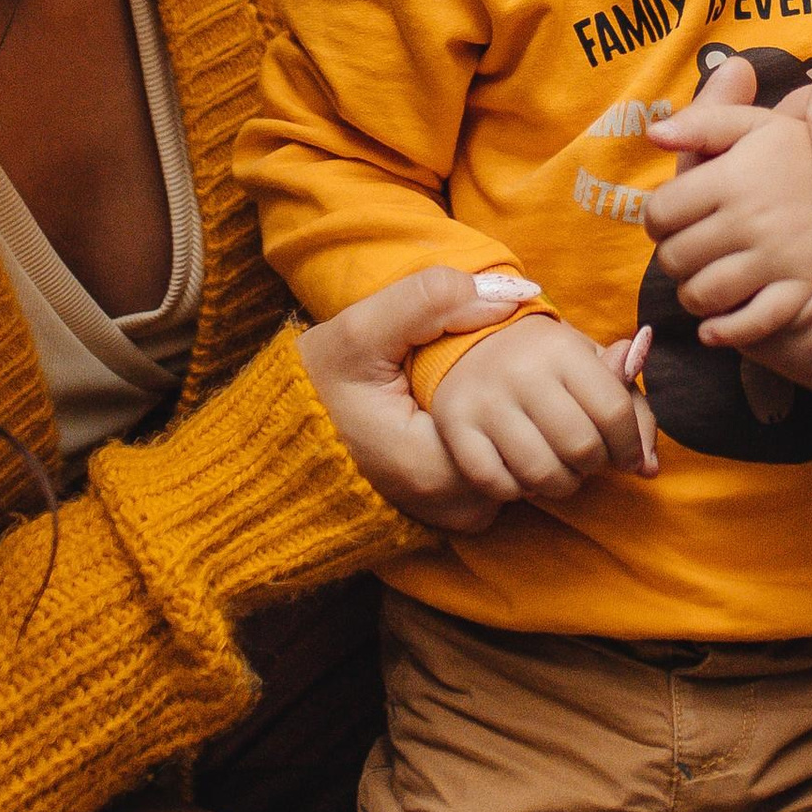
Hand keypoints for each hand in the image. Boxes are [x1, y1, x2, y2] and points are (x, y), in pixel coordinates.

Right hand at [298, 267, 536, 533]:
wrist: (281, 442)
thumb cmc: (318, 388)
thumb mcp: (359, 333)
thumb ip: (428, 302)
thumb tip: (510, 294)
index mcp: (433, 468)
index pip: (525, 425)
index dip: (527, 380)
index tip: (511, 349)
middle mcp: (453, 506)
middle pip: (529, 447)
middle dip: (525, 402)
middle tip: (504, 362)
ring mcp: (456, 517)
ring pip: (521, 463)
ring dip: (515, 423)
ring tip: (488, 385)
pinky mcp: (456, 517)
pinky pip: (503, 475)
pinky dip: (500, 443)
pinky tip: (477, 412)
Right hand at [430, 312, 658, 510]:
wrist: (471, 340)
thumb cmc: (546, 363)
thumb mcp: (591, 367)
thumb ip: (632, 408)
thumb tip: (649, 468)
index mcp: (563, 349)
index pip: (614, 411)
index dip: (630, 446)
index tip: (628, 457)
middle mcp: (521, 372)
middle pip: (581, 448)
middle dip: (595, 466)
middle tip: (589, 460)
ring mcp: (484, 400)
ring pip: (540, 474)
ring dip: (562, 485)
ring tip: (562, 471)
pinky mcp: (453, 425)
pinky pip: (496, 484)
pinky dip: (517, 491)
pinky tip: (524, 474)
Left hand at [641, 105, 811, 346]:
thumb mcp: (766, 125)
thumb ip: (710, 120)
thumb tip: (656, 134)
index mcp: (739, 176)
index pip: (660, 212)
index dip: (659, 217)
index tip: (676, 217)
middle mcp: (753, 220)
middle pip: (673, 256)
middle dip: (675, 254)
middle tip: (695, 246)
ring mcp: (777, 262)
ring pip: (701, 295)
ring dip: (696, 292)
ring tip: (712, 277)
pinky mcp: (800, 296)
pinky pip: (743, 326)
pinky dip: (723, 329)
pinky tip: (720, 322)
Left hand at [696, 72, 811, 507]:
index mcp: (756, 293)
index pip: (694, 197)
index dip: (710, 125)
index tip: (738, 69)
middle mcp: (761, 308)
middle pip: (717, 203)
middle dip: (734, 140)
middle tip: (764, 79)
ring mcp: (796, 313)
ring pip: (758, 222)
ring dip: (769, 166)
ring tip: (808, 112)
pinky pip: (800, 244)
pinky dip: (809, 198)